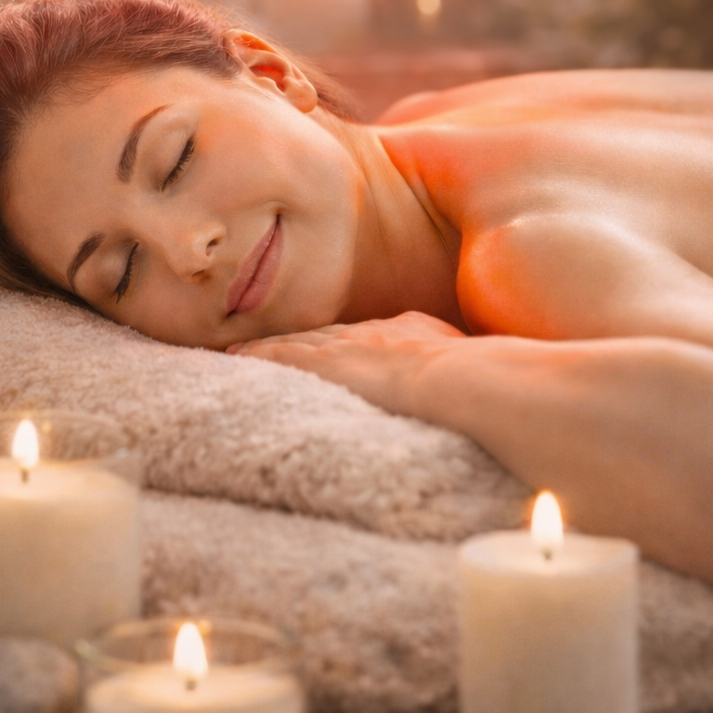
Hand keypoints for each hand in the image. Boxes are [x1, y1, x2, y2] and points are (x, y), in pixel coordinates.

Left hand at [228, 311, 465, 418]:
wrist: (459, 380)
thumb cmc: (477, 382)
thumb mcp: (472, 366)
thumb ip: (459, 369)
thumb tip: (477, 382)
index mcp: (407, 330)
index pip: (364, 336)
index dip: (340, 342)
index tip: (326, 348)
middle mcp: (370, 333)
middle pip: (325, 334)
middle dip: (301, 340)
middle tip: (271, 345)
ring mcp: (347, 348)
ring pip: (298, 344)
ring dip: (271, 348)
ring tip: (241, 351)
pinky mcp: (326, 366)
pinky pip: (282, 357)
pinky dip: (258, 356)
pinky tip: (235, 357)